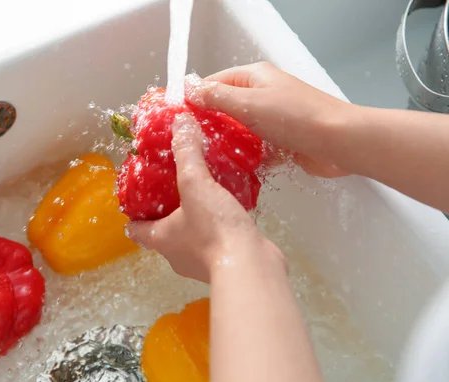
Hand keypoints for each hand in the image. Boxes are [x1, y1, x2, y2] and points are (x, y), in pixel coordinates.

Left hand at [127, 113, 285, 282]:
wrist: (251, 266)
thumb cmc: (213, 229)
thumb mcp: (195, 183)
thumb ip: (187, 152)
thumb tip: (180, 121)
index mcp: (159, 239)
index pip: (135, 229)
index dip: (133, 213)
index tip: (138, 195)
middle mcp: (175, 255)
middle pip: (163, 231)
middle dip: (166, 210)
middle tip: (174, 185)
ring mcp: (200, 262)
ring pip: (190, 235)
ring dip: (193, 216)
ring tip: (203, 191)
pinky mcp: (224, 261)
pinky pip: (215, 238)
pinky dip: (217, 224)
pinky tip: (228, 205)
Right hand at [186, 62, 352, 177]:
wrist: (339, 142)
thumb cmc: (295, 117)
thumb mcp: (249, 103)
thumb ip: (217, 97)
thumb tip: (190, 90)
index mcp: (255, 77)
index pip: (215, 82)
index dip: (195, 97)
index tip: (177, 116)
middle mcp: (264, 94)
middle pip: (227, 107)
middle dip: (209, 123)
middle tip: (187, 141)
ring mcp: (274, 118)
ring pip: (240, 129)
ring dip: (226, 142)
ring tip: (204, 157)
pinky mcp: (282, 140)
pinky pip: (255, 147)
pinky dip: (245, 156)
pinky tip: (230, 168)